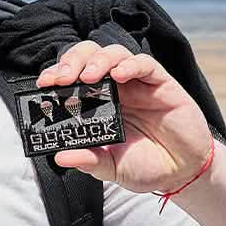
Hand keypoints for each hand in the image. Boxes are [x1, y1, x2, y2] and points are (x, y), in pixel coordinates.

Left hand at [36, 42, 213, 193]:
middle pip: (88, 56)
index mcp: (95, 102)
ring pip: (113, 53)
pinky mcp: (162, 84)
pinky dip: (130, 65)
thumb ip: (89, 161)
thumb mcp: (112, 167)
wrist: (182, 172)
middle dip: (71, 61)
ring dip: (97, 61)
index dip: (56, 74)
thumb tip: (60, 157)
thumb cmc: (144, 165)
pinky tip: (119, 76)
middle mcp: (114, 87)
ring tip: (88, 78)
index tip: (43, 84)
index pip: (71, 76)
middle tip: (61, 79)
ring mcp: (137, 83)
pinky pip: (145, 64)